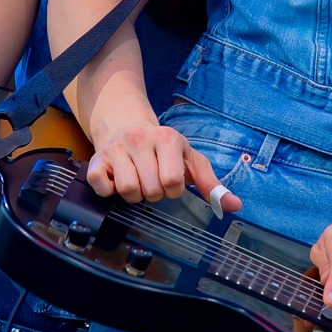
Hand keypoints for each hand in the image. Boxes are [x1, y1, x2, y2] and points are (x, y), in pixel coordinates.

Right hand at [85, 120, 241, 211]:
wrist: (127, 126)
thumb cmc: (164, 150)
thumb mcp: (190, 161)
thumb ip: (212, 185)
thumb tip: (235, 206)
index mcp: (167, 138)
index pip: (172, 181)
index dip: (173, 189)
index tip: (170, 180)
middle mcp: (139, 139)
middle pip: (150, 190)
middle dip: (154, 193)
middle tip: (152, 180)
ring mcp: (116, 148)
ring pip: (127, 190)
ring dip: (134, 195)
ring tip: (137, 180)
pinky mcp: (97, 159)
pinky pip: (102, 187)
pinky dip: (109, 191)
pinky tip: (116, 180)